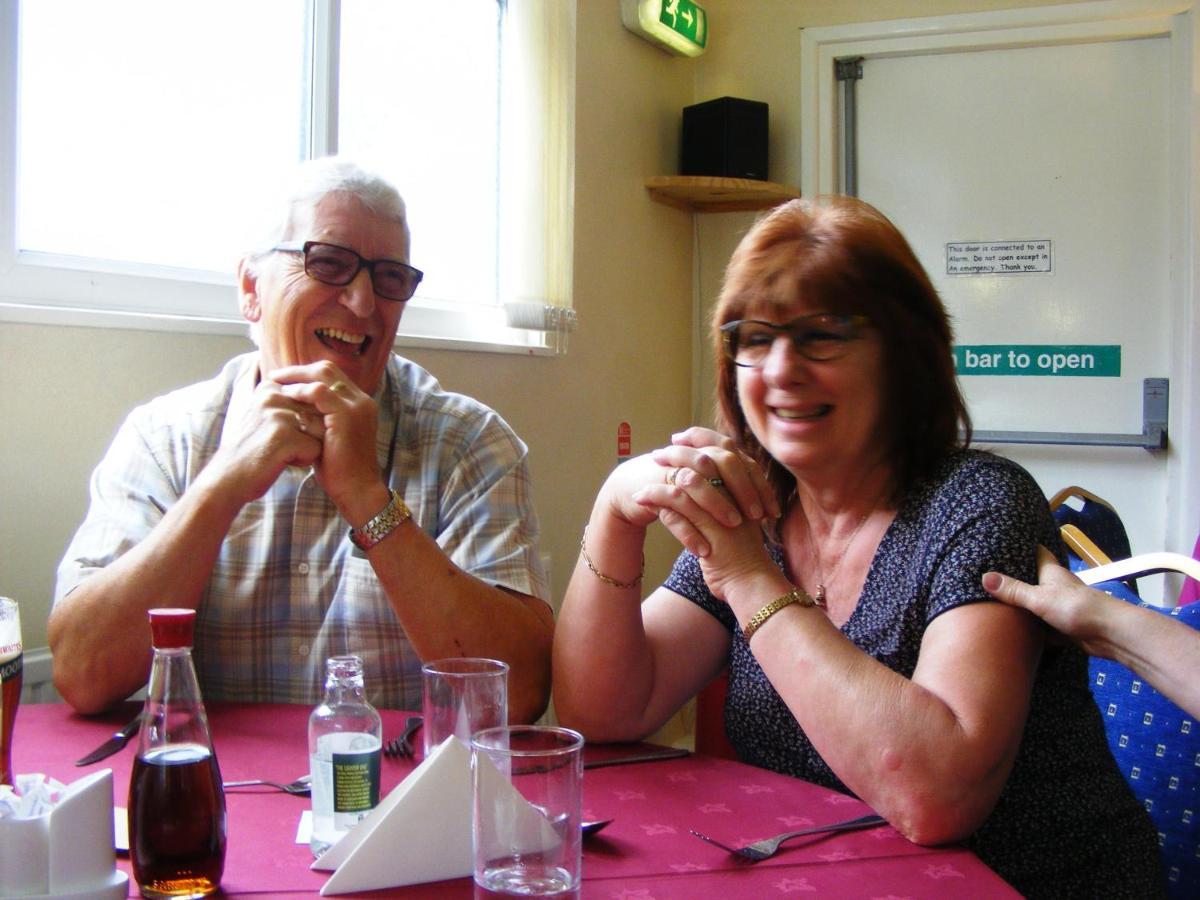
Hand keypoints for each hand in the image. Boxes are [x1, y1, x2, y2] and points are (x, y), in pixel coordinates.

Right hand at [204, 375, 327, 506]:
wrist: (228, 478)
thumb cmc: (254, 449)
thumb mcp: (268, 416)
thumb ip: (292, 402)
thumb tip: (326, 394)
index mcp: (271, 387)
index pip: (314, 400)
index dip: (304, 423)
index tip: (278, 433)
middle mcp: (274, 396)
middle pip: (320, 414)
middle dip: (309, 435)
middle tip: (280, 445)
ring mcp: (278, 415)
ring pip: (321, 431)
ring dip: (307, 447)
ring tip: (280, 452)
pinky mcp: (284, 436)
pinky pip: (316, 449)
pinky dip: (304, 460)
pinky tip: (280, 461)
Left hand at [270, 361, 384, 515]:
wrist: (357, 490)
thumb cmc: (340, 469)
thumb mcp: (328, 437)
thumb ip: (318, 419)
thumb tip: (293, 408)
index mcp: (360, 404)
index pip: (332, 376)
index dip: (307, 373)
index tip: (285, 379)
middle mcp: (362, 400)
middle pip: (328, 369)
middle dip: (299, 370)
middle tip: (276, 375)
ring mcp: (357, 405)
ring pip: (323, 375)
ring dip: (297, 377)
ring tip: (276, 383)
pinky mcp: (347, 415)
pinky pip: (320, 392)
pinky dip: (301, 391)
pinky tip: (286, 396)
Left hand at [634, 428, 779, 599]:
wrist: (751, 581)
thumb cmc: (741, 555)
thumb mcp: (735, 522)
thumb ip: (724, 500)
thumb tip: (698, 484)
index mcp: (746, 486)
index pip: (726, 448)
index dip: (701, 439)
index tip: (681, 439)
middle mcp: (738, 493)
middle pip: (706, 458)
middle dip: (679, 453)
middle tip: (659, 453)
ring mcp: (725, 509)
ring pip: (688, 480)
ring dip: (663, 475)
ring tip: (644, 476)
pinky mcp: (710, 527)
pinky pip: (677, 504)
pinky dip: (656, 497)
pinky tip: (640, 498)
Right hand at [982, 546, 1107, 653]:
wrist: (1109, 634)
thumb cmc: (1076, 607)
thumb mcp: (1039, 598)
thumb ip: (1013, 590)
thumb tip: (984, 577)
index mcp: (1051, 573)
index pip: (1037, 552)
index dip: (1022, 547)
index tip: (1003, 543)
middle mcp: (1056, 587)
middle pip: (1033, 579)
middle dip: (1015, 579)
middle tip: (989, 576)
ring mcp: (1060, 607)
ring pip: (1036, 603)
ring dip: (1022, 605)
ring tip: (993, 602)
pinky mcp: (1063, 626)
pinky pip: (1041, 625)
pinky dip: (1030, 627)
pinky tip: (1013, 630)